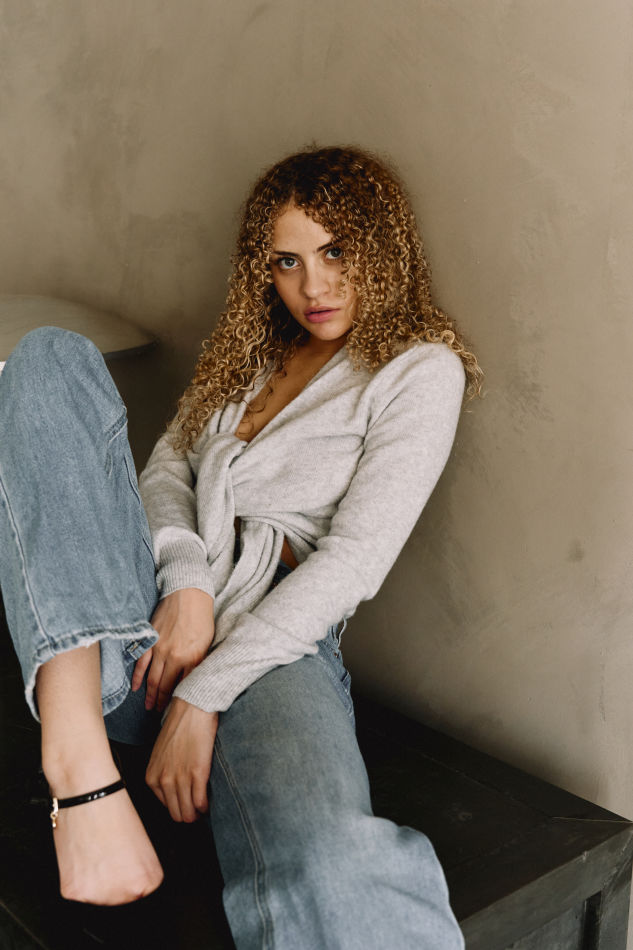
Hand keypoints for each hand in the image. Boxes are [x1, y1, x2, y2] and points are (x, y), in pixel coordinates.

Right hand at [132, 588, 214, 711]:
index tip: (175, 709)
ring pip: (153, 678)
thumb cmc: (202, 617)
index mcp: (192, 658)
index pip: (183, 686)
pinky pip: (141, 662)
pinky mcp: (151, 640)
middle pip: (166, 686)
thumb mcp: (207, 642)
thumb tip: (193, 679)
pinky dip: (138, 677)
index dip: (178, 700)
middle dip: (162, 701)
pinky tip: (137, 688)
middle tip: (159, 712)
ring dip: (150, 694)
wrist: (188, 593)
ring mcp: (160, 648)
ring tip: (149, 706)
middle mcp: (174, 656)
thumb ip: (198, 662)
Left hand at [145, 698, 218, 821]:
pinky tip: (209, 801)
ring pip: (188, 813)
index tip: (188, 803)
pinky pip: (201, 803)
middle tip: (197, 809)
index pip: (166, 808)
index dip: (179, 807)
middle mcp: (163, 780)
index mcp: (152, 777)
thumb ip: (163, 773)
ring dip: (197, 813)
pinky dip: (206, 806)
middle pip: (176, 814)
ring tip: (204, 807)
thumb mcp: (161, 754)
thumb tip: (174, 791)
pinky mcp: (197, 773)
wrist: (192, 709)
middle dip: (188, 814)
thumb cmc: (179, 728)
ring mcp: (180, 778)